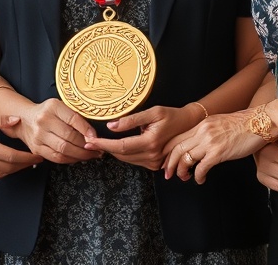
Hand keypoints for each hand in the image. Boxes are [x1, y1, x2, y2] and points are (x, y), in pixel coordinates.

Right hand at [0, 113, 41, 180]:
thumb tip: (16, 120)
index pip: (12, 157)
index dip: (27, 158)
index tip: (37, 155)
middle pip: (9, 168)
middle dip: (25, 165)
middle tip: (36, 159)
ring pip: (1, 174)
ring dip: (15, 169)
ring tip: (25, 162)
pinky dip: (2, 172)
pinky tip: (6, 165)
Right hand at [15, 98, 101, 163]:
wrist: (25, 119)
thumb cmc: (48, 112)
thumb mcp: (60, 107)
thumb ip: (75, 117)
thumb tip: (92, 134)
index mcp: (53, 107)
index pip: (73, 119)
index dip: (87, 130)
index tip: (96, 137)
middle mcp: (43, 120)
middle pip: (69, 137)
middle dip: (86, 146)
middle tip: (97, 149)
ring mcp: (38, 136)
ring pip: (63, 150)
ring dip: (80, 155)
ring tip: (90, 155)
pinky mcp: (36, 148)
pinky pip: (56, 158)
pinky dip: (69, 159)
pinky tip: (77, 158)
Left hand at [85, 105, 199, 170]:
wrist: (188, 125)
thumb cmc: (170, 114)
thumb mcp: (152, 112)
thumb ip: (131, 120)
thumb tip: (111, 126)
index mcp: (150, 142)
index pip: (121, 146)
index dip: (103, 144)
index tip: (89, 141)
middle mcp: (152, 156)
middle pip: (121, 155)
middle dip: (104, 148)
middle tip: (89, 141)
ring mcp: (154, 162)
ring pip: (126, 159)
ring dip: (112, 151)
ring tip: (99, 142)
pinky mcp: (155, 164)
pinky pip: (133, 160)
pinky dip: (123, 153)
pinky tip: (115, 145)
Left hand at [163, 110, 265, 184]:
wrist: (259, 123)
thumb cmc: (243, 126)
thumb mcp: (218, 124)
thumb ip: (206, 133)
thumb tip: (198, 146)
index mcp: (201, 125)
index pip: (176, 138)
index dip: (168, 152)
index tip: (166, 161)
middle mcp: (202, 132)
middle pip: (176, 149)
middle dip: (169, 164)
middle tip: (168, 174)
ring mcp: (210, 142)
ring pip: (185, 158)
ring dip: (182, 171)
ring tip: (184, 177)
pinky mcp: (219, 152)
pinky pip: (201, 167)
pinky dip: (198, 176)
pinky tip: (200, 179)